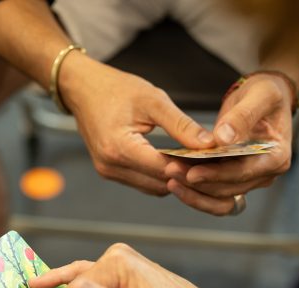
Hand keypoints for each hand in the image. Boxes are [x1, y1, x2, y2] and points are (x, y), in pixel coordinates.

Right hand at [58, 53, 214, 195]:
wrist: (83, 89)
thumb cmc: (116, 89)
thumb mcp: (153, 100)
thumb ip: (181, 125)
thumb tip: (209, 144)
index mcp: (119, 148)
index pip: (164, 168)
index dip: (191, 166)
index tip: (215, 158)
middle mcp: (111, 166)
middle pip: (160, 183)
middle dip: (186, 174)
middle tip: (211, 161)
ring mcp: (108, 172)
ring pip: (153, 187)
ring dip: (173, 177)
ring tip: (195, 160)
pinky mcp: (110, 172)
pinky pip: (142, 182)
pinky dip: (160, 175)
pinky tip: (175, 160)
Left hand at [166, 72, 294, 214]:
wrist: (263, 98)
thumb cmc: (267, 93)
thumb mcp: (261, 95)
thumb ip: (243, 116)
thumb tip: (223, 138)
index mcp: (276, 157)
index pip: (243, 173)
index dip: (216, 175)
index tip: (191, 173)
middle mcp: (265, 173)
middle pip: (228, 188)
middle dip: (199, 183)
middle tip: (171, 171)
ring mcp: (250, 178)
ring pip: (218, 195)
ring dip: (193, 190)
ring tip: (169, 176)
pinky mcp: (234, 178)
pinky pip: (213, 191)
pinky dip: (194, 188)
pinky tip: (174, 179)